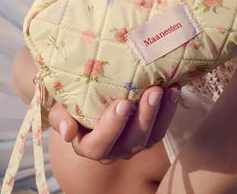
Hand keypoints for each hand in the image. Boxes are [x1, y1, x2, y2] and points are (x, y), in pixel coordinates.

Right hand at [48, 85, 180, 159]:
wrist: (89, 95)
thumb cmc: (73, 100)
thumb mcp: (62, 105)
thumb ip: (61, 117)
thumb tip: (67, 132)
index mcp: (89, 145)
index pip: (99, 145)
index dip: (112, 127)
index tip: (123, 103)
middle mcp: (114, 149)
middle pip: (132, 142)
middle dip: (145, 116)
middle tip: (153, 91)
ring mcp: (134, 141)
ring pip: (152, 136)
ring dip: (162, 112)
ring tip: (168, 89)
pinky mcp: (150, 130)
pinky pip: (163, 125)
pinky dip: (170, 107)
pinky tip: (175, 87)